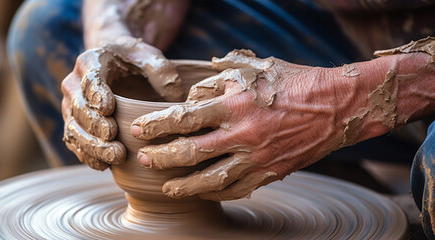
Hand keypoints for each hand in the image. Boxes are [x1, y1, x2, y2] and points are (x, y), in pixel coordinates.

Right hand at [62, 36, 184, 169]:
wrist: (113, 63)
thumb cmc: (132, 60)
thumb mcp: (149, 57)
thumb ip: (161, 70)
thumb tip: (174, 97)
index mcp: (90, 62)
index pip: (90, 80)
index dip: (97, 95)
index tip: (108, 109)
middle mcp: (73, 84)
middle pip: (79, 108)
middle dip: (95, 126)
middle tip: (114, 139)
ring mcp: (70, 106)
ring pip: (74, 129)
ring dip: (92, 146)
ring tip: (115, 157)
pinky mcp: (73, 124)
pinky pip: (74, 142)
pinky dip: (87, 155)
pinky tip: (104, 165)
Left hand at [130, 50, 362, 200]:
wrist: (339, 105)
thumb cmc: (293, 82)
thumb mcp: (254, 69)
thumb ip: (219, 78)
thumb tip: (193, 92)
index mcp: (235, 105)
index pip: (184, 118)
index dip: (157, 126)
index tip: (139, 130)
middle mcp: (242, 134)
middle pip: (190, 153)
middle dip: (162, 158)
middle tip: (144, 159)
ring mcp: (257, 158)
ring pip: (211, 179)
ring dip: (183, 184)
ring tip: (166, 187)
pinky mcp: (271, 173)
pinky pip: (237, 190)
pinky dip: (215, 193)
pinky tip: (201, 192)